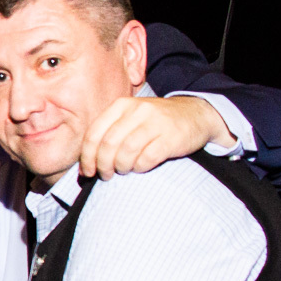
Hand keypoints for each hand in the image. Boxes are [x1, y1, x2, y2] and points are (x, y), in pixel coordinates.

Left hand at [80, 95, 234, 179]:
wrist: (196, 114)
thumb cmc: (155, 122)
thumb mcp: (130, 119)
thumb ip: (108, 135)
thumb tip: (84, 167)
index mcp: (121, 105)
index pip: (94, 133)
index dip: (87, 156)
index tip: (87, 172)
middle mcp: (137, 111)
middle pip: (108, 144)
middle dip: (102, 165)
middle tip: (105, 175)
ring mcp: (156, 123)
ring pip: (126, 151)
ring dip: (121, 166)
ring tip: (123, 170)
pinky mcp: (172, 137)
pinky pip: (147, 158)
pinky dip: (139, 167)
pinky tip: (140, 167)